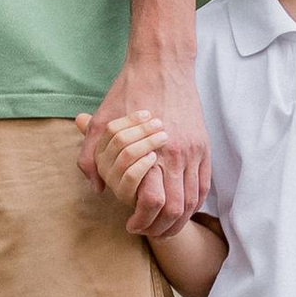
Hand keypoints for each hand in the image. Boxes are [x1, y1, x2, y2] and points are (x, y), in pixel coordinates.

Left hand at [79, 51, 207, 233]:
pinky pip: (204, 184)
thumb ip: (91, 156)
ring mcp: (194, 151)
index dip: (143, 221)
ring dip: (180, 220)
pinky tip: (182, 209)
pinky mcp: (203, 146)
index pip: (153, 203)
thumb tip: (96, 188)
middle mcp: (176, 155)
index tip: (131, 225)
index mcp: (150, 151)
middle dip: (162, 229)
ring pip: (193, 201)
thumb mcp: (101, 121)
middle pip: (177, 209)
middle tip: (148, 233)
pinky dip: (195, 203)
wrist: (162, 64)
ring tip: (165, 227)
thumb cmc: (128, 91)